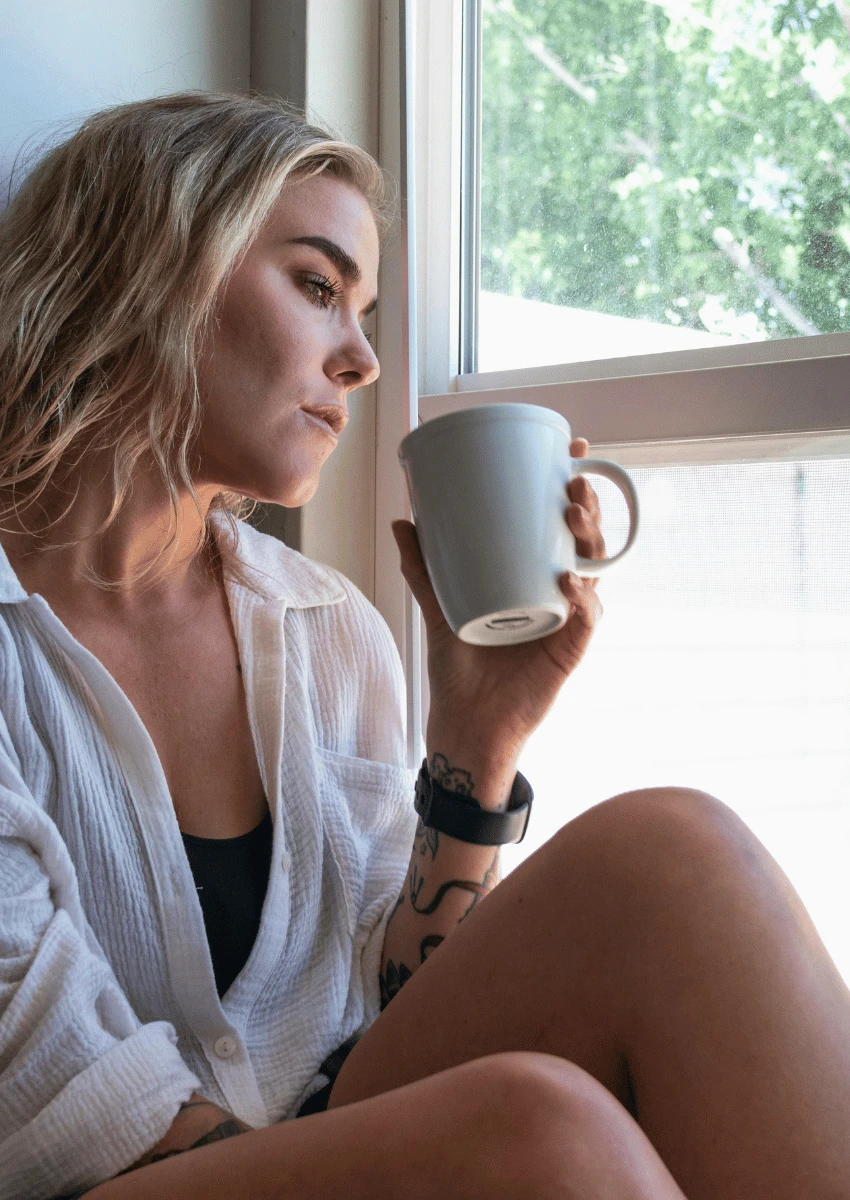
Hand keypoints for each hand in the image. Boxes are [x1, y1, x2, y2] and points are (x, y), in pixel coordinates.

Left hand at [392, 437, 605, 770]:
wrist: (464, 722)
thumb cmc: (459, 667)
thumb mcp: (437, 605)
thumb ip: (423, 566)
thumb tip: (402, 520)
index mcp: (535, 578)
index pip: (561, 526)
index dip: (574, 488)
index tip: (572, 450)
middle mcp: (560, 595)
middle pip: (586, 541)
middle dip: (587, 505)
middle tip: (572, 480)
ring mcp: (569, 621)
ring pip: (595, 571)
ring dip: (590, 540)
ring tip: (572, 513)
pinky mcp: (570, 651)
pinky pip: (587, 618)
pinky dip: (583, 596)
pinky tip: (569, 578)